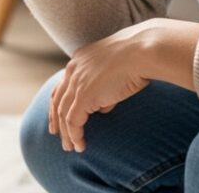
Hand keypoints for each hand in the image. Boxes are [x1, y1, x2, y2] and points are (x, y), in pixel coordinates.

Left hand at [49, 18, 198, 152]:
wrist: (143, 50)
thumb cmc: (139, 57)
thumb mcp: (117, 70)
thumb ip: (106, 88)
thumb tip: (102, 108)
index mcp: (79, 59)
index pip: (62, 83)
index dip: (58, 100)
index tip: (58, 114)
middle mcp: (73, 69)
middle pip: (57, 98)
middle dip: (55, 118)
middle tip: (55, 133)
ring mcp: (76, 82)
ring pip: (63, 112)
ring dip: (66, 132)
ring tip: (70, 147)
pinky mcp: (84, 96)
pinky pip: (73, 121)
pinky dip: (74, 135)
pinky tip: (80, 145)